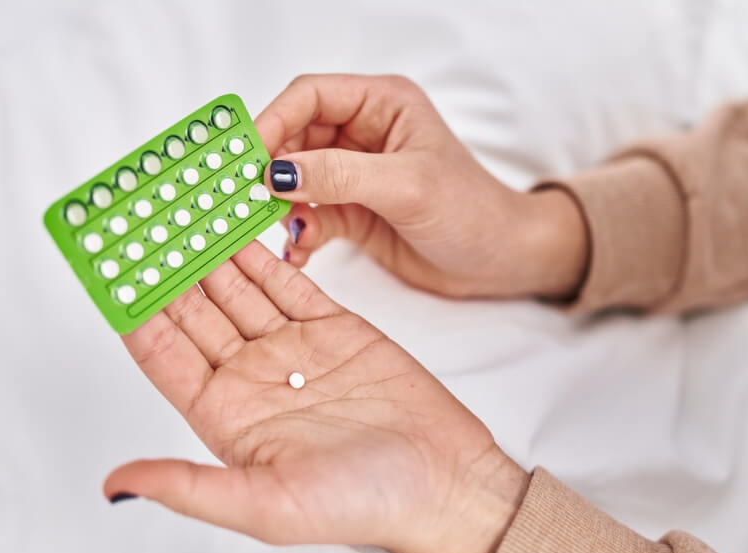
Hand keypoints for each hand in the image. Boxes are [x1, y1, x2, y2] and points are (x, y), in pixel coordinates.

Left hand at [103, 242, 528, 552]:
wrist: (446, 483)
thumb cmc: (364, 504)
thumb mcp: (267, 506)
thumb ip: (189, 487)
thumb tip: (115, 486)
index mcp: (225, 416)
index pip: (164, 352)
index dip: (135, 310)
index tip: (108, 265)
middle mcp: (251, 377)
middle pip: (194, 309)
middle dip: (164, 266)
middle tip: (137, 215)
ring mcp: (292, 347)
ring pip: (236, 285)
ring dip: (206, 248)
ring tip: (178, 204)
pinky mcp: (333, 326)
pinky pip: (285, 278)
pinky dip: (260, 247)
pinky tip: (236, 219)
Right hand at [255, 74, 588, 298]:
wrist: (499, 261)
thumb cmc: (472, 210)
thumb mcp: (405, 186)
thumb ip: (340, 175)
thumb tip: (278, 172)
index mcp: (382, 104)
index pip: (310, 97)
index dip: (273, 120)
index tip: (248, 156)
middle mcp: (364, 134)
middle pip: (295, 137)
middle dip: (271, 169)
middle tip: (248, 199)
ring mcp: (356, 174)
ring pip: (298, 180)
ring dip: (283, 206)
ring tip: (283, 231)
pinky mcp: (353, 212)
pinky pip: (310, 216)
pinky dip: (299, 233)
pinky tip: (299, 251)